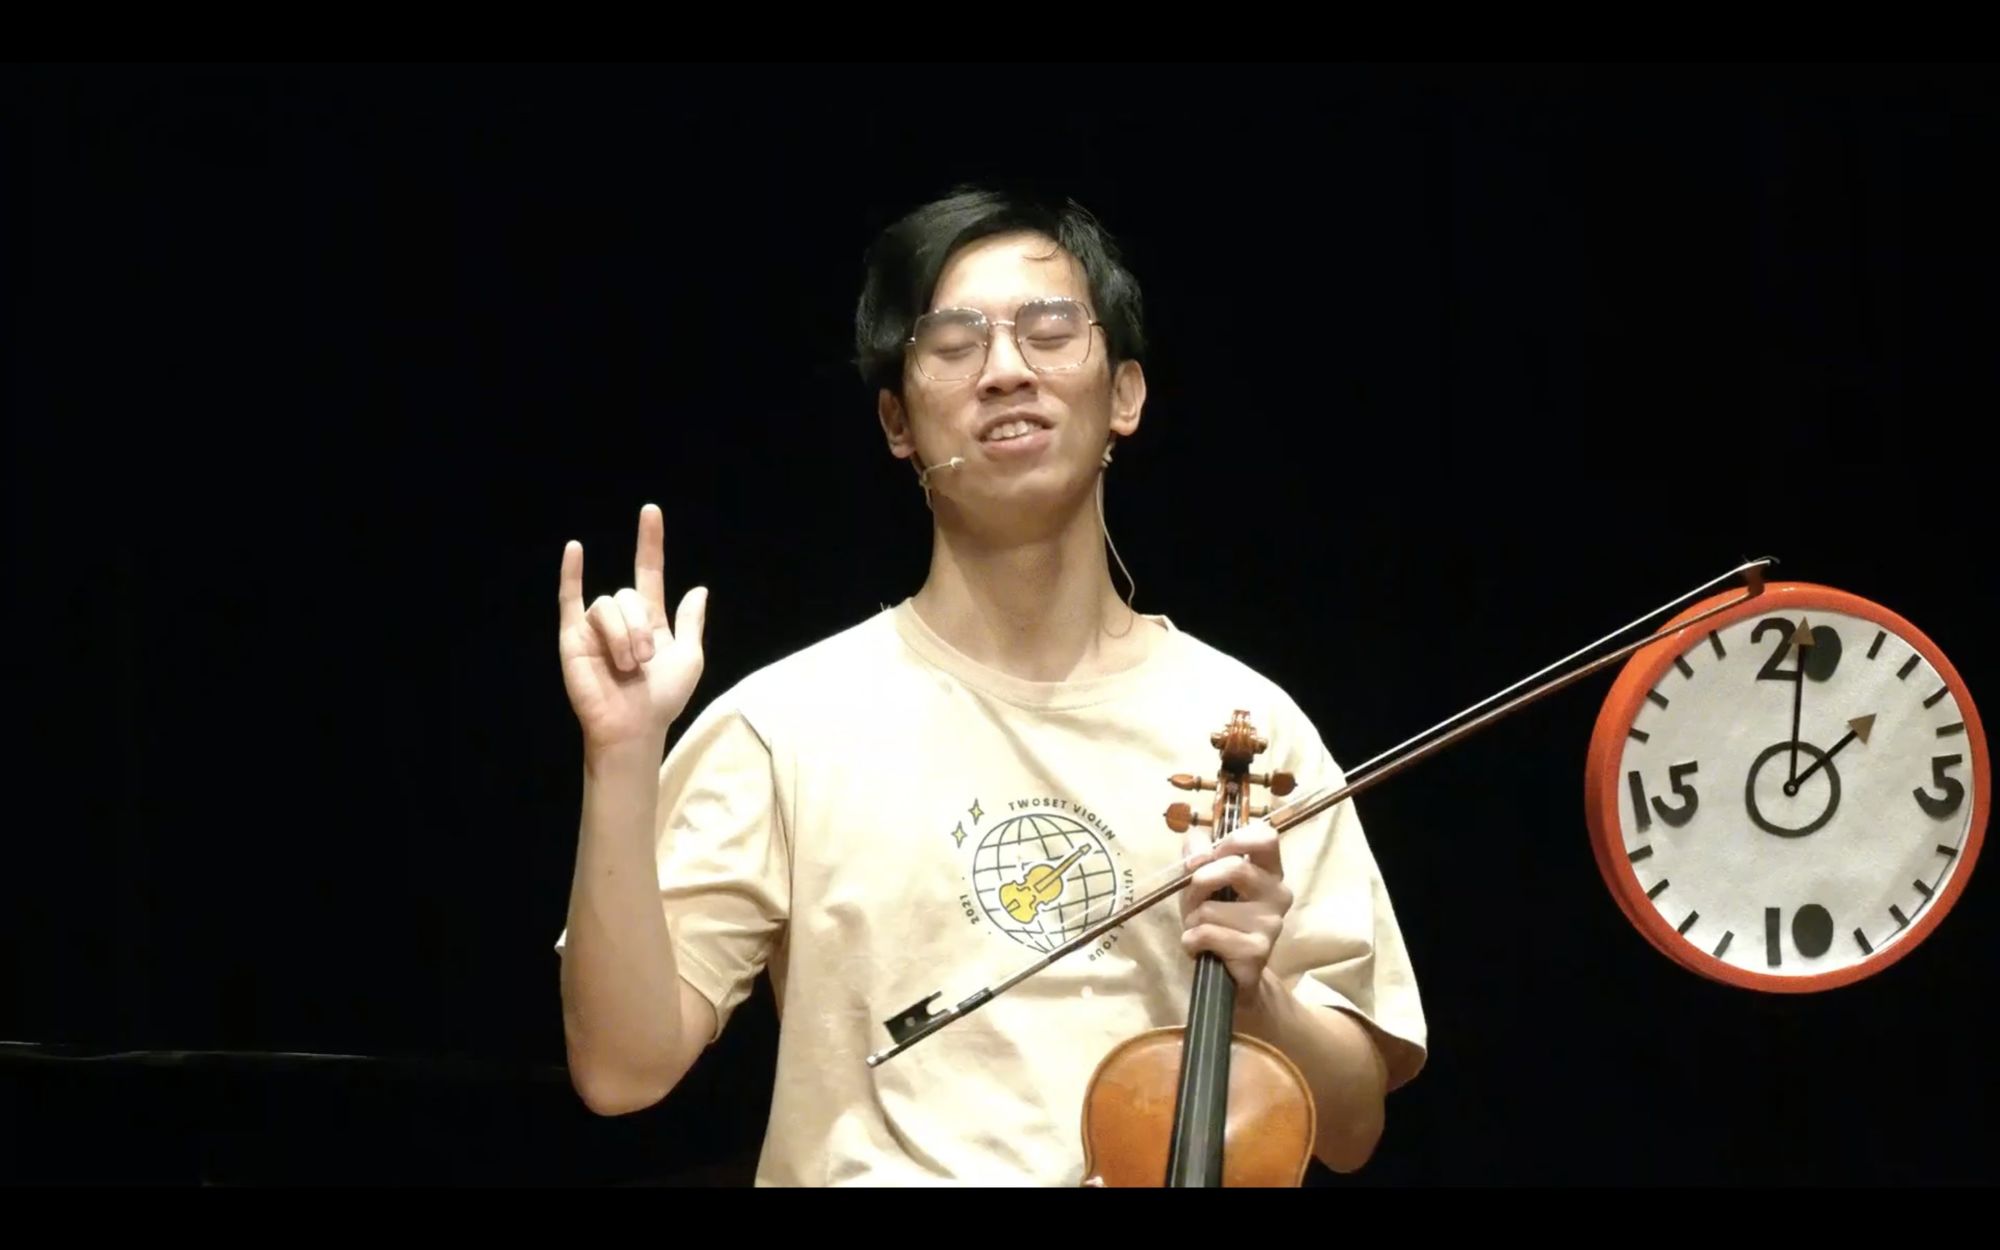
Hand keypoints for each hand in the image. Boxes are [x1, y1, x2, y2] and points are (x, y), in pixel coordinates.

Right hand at [558, 504, 708, 753]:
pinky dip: (571, 573)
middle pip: (628, 595)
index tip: (651, 512)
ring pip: (606, 605)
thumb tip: (699, 589)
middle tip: (644, 661)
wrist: (634, 728)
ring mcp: (596, 626)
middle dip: (639, 626)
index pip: (649, 571)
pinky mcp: (573, 637)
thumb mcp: (690, 658)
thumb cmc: (663, 699)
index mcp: (651, 619)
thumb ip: (691, 623)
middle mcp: (622, 618)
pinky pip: (570, 599)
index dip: (650, 542)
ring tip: (627, 666)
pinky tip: (575, 550)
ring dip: (621, 636)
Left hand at [1180, 818, 1291, 998]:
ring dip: (1192, 919)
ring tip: (1200, 928)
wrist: (1226, 969)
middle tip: (1192, 900)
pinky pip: (1207, 935)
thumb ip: (1197, 853)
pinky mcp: (1258, 951)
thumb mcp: (1201, 878)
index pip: (1267, 836)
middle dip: (1198, 884)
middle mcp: (1278, 893)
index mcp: (1269, 869)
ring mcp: (1272, 924)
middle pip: (1235, 868)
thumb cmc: (1215, 915)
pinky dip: (1192, 940)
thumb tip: (1199, 854)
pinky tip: (1201, 948)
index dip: (1236, 838)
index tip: (1213, 854)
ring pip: (1211, 909)